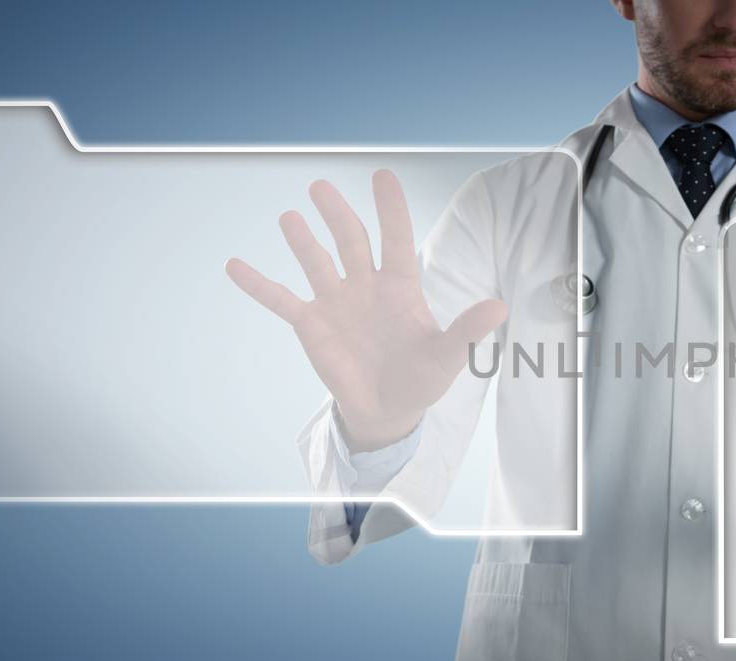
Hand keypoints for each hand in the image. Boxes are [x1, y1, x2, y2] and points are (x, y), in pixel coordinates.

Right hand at [225, 170, 506, 450]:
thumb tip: (501, 307)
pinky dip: (258, 284)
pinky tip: (235, 265)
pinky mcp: (311, 324)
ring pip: (316, 262)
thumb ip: (467, 330)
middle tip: (321, 186)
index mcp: (400, 287)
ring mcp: (336, 302)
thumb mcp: (446, 356)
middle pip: (350, 241)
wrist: (388, 410)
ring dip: (302, 241)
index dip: (390, 209)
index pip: (396, 238)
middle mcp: (366, 286)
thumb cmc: (421, 379)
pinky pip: (280, 300)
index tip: (382, 176)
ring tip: (290, 217)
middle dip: (337, 214)